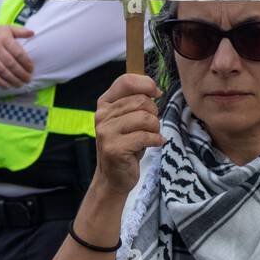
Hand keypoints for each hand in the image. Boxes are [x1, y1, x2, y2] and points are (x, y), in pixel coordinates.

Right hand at [0, 23, 34, 86]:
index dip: (26, 62)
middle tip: (28, 79)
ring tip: (20, 84)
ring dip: (12, 80)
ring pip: (2, 71)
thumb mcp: (7, 28)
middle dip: (21, 73)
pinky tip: (8, 86)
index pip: (18, 53)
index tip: (31, 68)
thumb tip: (33, 33)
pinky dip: (0, 82)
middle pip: (10, 64)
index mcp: (4, 38)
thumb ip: (20, 31)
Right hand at [94, 74, 163, 197]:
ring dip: (155, 128)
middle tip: (151, 126)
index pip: (126, 81)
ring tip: (151, 136)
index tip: (156, 94)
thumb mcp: (128, 119)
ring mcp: (106, 132)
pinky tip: (155, 144)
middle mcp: (102, 115)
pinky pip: (145, 136)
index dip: (146, 84)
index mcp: (105, 103)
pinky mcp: (114, 148)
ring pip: (145, 118)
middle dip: (154, 113)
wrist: (113, 178)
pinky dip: (156, 140)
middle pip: (141, 100)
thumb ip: (136, 101)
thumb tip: (155, 90)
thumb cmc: (126, 145)